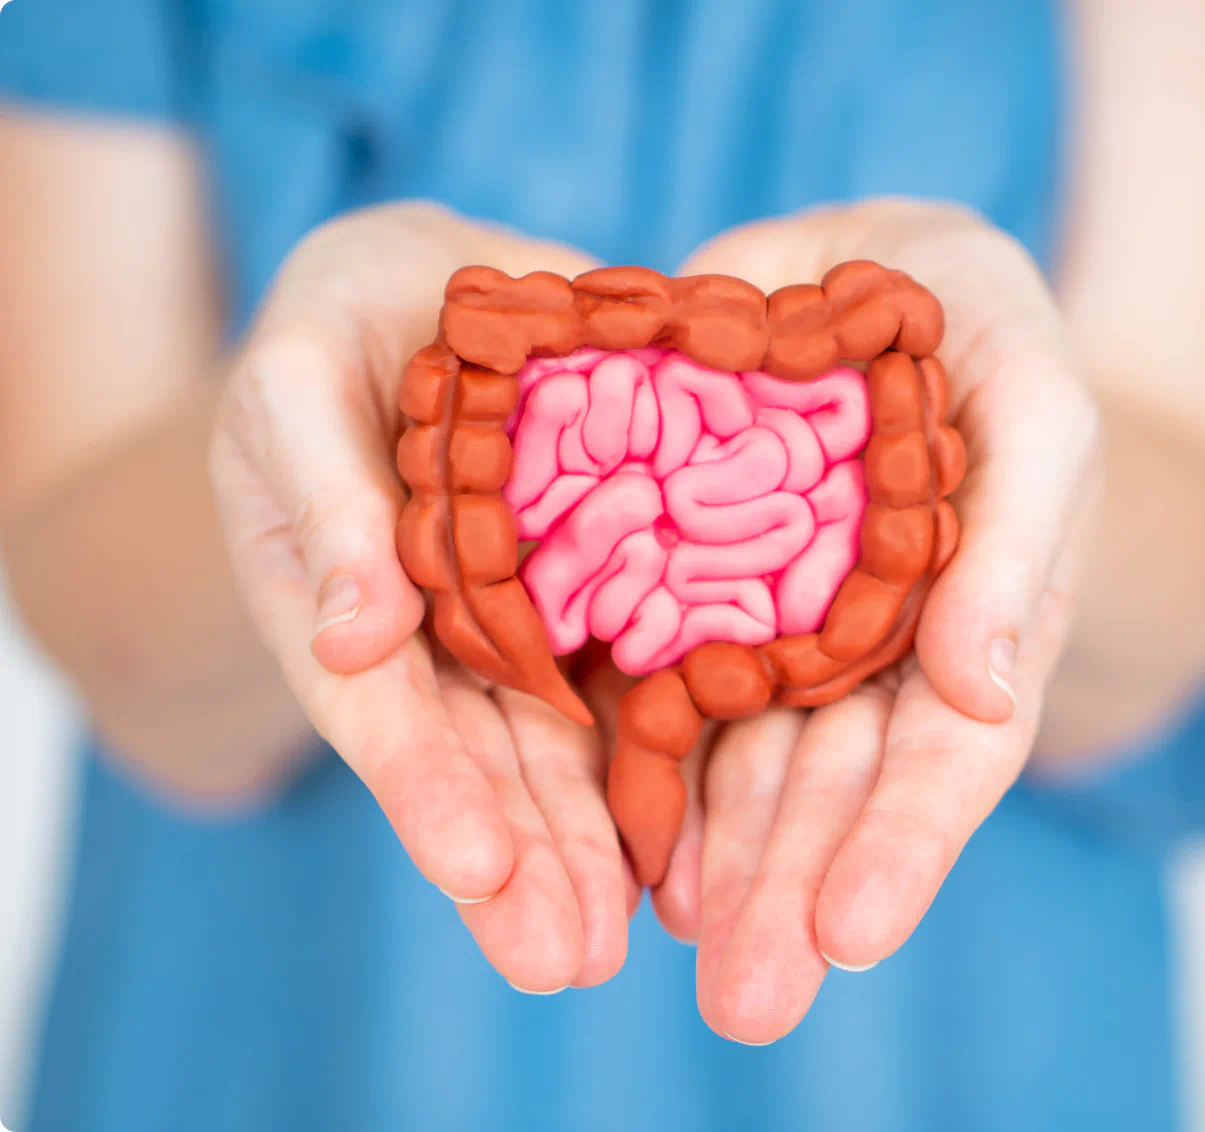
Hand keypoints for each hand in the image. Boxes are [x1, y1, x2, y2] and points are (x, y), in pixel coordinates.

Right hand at [210, 202, 635, 991]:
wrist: (436, 295)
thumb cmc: (338, 326)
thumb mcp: (298, 379)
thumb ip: (321, 499)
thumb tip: (354, 640)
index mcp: (352, 600)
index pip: (385, 708)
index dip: (424, 786)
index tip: (476, 867)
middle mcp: (446, 635)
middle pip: (482, 756)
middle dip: (521, 858)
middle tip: (563, 960)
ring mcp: (533, 619)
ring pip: (565, 740)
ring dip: (592, 839)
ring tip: (621, 938)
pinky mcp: (614, 581)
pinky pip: (645, 662)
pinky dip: (665, 741)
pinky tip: (696, 824)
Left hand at [649, 199, 1102, 1041]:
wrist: (866, 259)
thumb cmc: (979, 322)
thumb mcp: (1033, 399)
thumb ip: (1021, 537)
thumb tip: (989, 686)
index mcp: (971, 622)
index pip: (949, 757)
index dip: (909, 845)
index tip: (852, 932)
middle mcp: (871, 650)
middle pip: (834, 783)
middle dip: (794, 888)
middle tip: (749, 998)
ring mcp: (775, 625)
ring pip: (743, 756)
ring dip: (716, 858)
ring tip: (676, 947)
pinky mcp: (687, 582)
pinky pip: (659, 678)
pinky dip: (644, 755)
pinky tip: (622, 837)